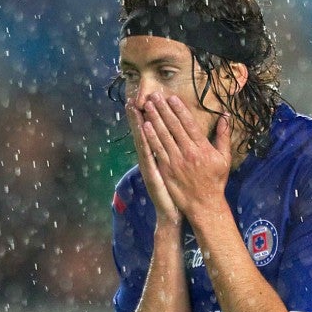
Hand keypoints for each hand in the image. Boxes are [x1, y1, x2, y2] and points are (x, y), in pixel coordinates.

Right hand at [126, 97, 182, 225]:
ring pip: (143, 139)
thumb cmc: (177, 193)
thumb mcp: (176, 172)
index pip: (152, 133)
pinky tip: (143, 128)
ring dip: (138, 122)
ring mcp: (150, 165)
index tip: (146, 100)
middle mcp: (151, 159)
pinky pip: (149, 153)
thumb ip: (175, 156)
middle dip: (139, 114)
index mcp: (159, 156)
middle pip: (144, 132)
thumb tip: (178, 142)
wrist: (172, 214)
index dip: (148, 117)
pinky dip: (145, 140)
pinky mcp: (152, 173)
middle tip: (134, 97)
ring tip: (133, 106)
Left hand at [140, 93, 231, 218]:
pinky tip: (145, 126)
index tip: (171, 98)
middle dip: (163, 109)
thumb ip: (224, 136)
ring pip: (163, 136)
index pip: (188, 124)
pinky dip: (151, 138)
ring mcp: (175, 161)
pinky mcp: (166, 170)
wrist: (204, 204)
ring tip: (147, 106)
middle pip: (173, 126)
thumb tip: (225, 116)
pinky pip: (157, 150)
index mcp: (202, 147)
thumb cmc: (215, 181)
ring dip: (154, 119)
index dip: (179, 109)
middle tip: (154, 96)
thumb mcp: (224, 158)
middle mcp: (188, 152)